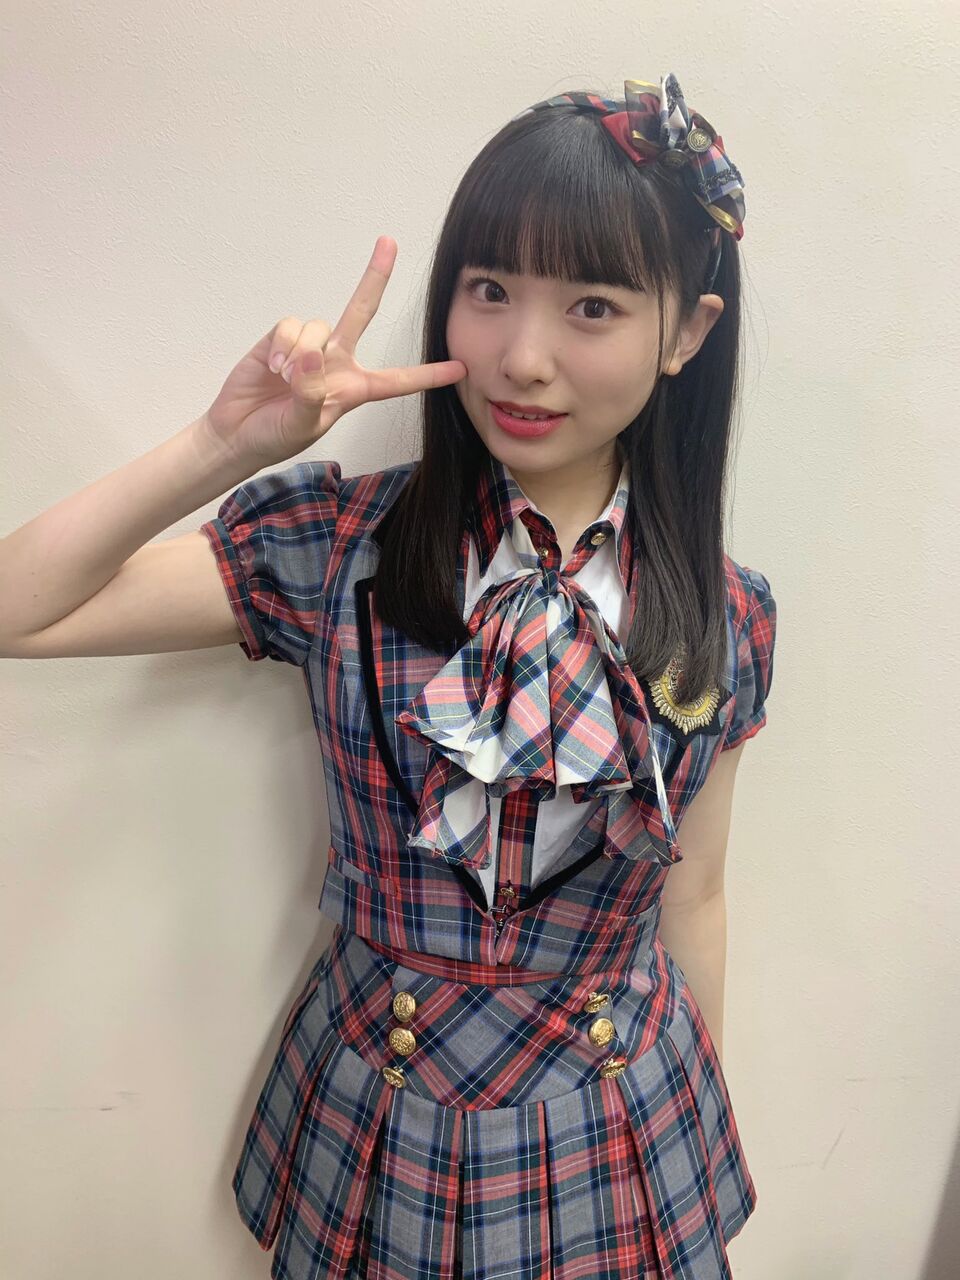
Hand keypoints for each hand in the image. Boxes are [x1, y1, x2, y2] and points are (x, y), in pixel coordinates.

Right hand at [202, 236, 466, 466]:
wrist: (237, 433)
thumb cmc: (276, 436)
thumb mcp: (302, 425)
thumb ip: (309, 393)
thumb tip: (308, 358)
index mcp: (354, 389)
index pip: (398, 380)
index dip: (428, 375)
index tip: (460, 368)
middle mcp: (336, 362)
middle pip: (361, 312)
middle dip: (374, 277)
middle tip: (389, 242)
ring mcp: (308, 348)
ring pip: (318, 326)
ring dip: (300, 352)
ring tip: (285, 378)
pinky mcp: (280, 339)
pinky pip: (291, 325)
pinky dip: (282, 344)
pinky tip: (274, 366)